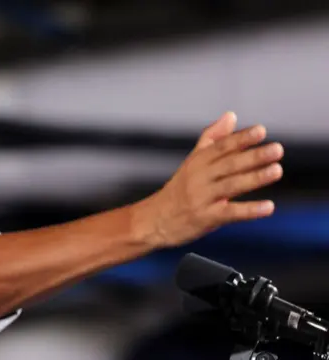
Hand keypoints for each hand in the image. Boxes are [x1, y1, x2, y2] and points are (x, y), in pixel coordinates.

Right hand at [145, 112, 283, 247]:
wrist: (155, 219)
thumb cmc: (178, 190)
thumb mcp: (192, 161)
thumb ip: (213, 138)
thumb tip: (231, 115)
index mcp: (197, 162)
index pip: (221, 147)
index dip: (241, 139)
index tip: (261, 131)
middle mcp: (199, 178)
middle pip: (228, 164)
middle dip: (253, 156)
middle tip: (277, 149)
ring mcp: (202, 198)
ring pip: (230, 186)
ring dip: (254, 178)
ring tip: (276, 170)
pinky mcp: (206, 218)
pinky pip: (229, 213)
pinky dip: (249, 210)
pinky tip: (268, 207)